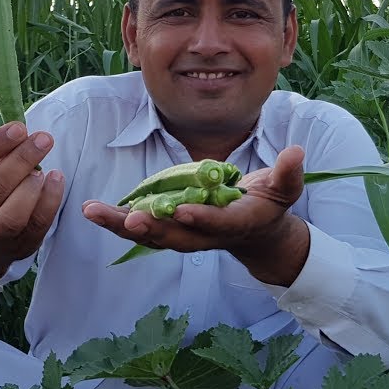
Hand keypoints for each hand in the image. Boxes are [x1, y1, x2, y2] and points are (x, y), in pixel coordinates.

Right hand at [0, 122, 64, 279]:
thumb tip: (20, 131)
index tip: (18, 128)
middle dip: (20, 160)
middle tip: (42, 139)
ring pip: (12, 214)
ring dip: (31, 186)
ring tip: (42, 169)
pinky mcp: (19, 247)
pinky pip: (37, 224)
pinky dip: (50, 199)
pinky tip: (56, 179)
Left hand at [81, 145, 310, 285]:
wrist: (258, 234)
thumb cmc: (271, 205)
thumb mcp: (285, 189)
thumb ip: (288, 173)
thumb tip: (296, 152)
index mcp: (236, 224)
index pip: (218, 224)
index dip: (201, 220)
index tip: (183, 211)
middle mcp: (206, 235)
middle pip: (176, 236)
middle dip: (152, 228)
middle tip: (128, 220)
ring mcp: (185, 235)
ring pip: (152, 235)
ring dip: (121, 226)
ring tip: (93, 212)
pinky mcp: (170, 229)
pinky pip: (142, 228)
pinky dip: (117, 221)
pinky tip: (92, 210)